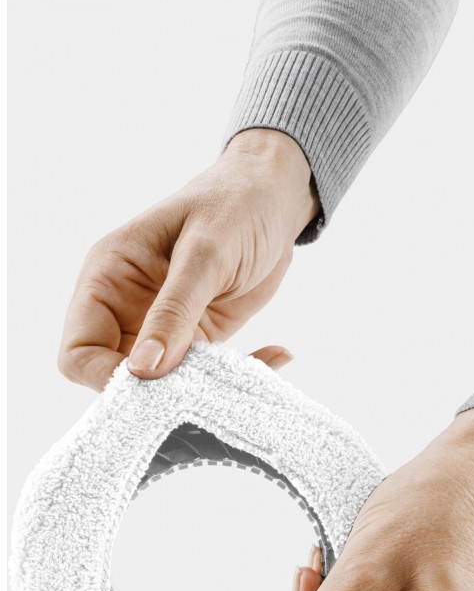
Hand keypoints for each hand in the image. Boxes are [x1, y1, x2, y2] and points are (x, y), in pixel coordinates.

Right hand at [58, 129, 320, 390]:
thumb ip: (175, 310)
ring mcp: (167, 326)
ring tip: (248, 371)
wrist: (276, 198)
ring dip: (206, 387)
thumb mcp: (205, 252)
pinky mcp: (204, 335)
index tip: (152, 383)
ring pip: (168, 382)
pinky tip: (275, 355)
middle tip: (205, 387)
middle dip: (158, 392)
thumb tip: (145, 369)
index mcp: (110, 278)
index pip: (80, 350)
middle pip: (120, 376)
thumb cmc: (234, 205)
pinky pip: (209, 372)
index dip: (105, 376)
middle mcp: (130, 308)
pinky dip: (240, 373)